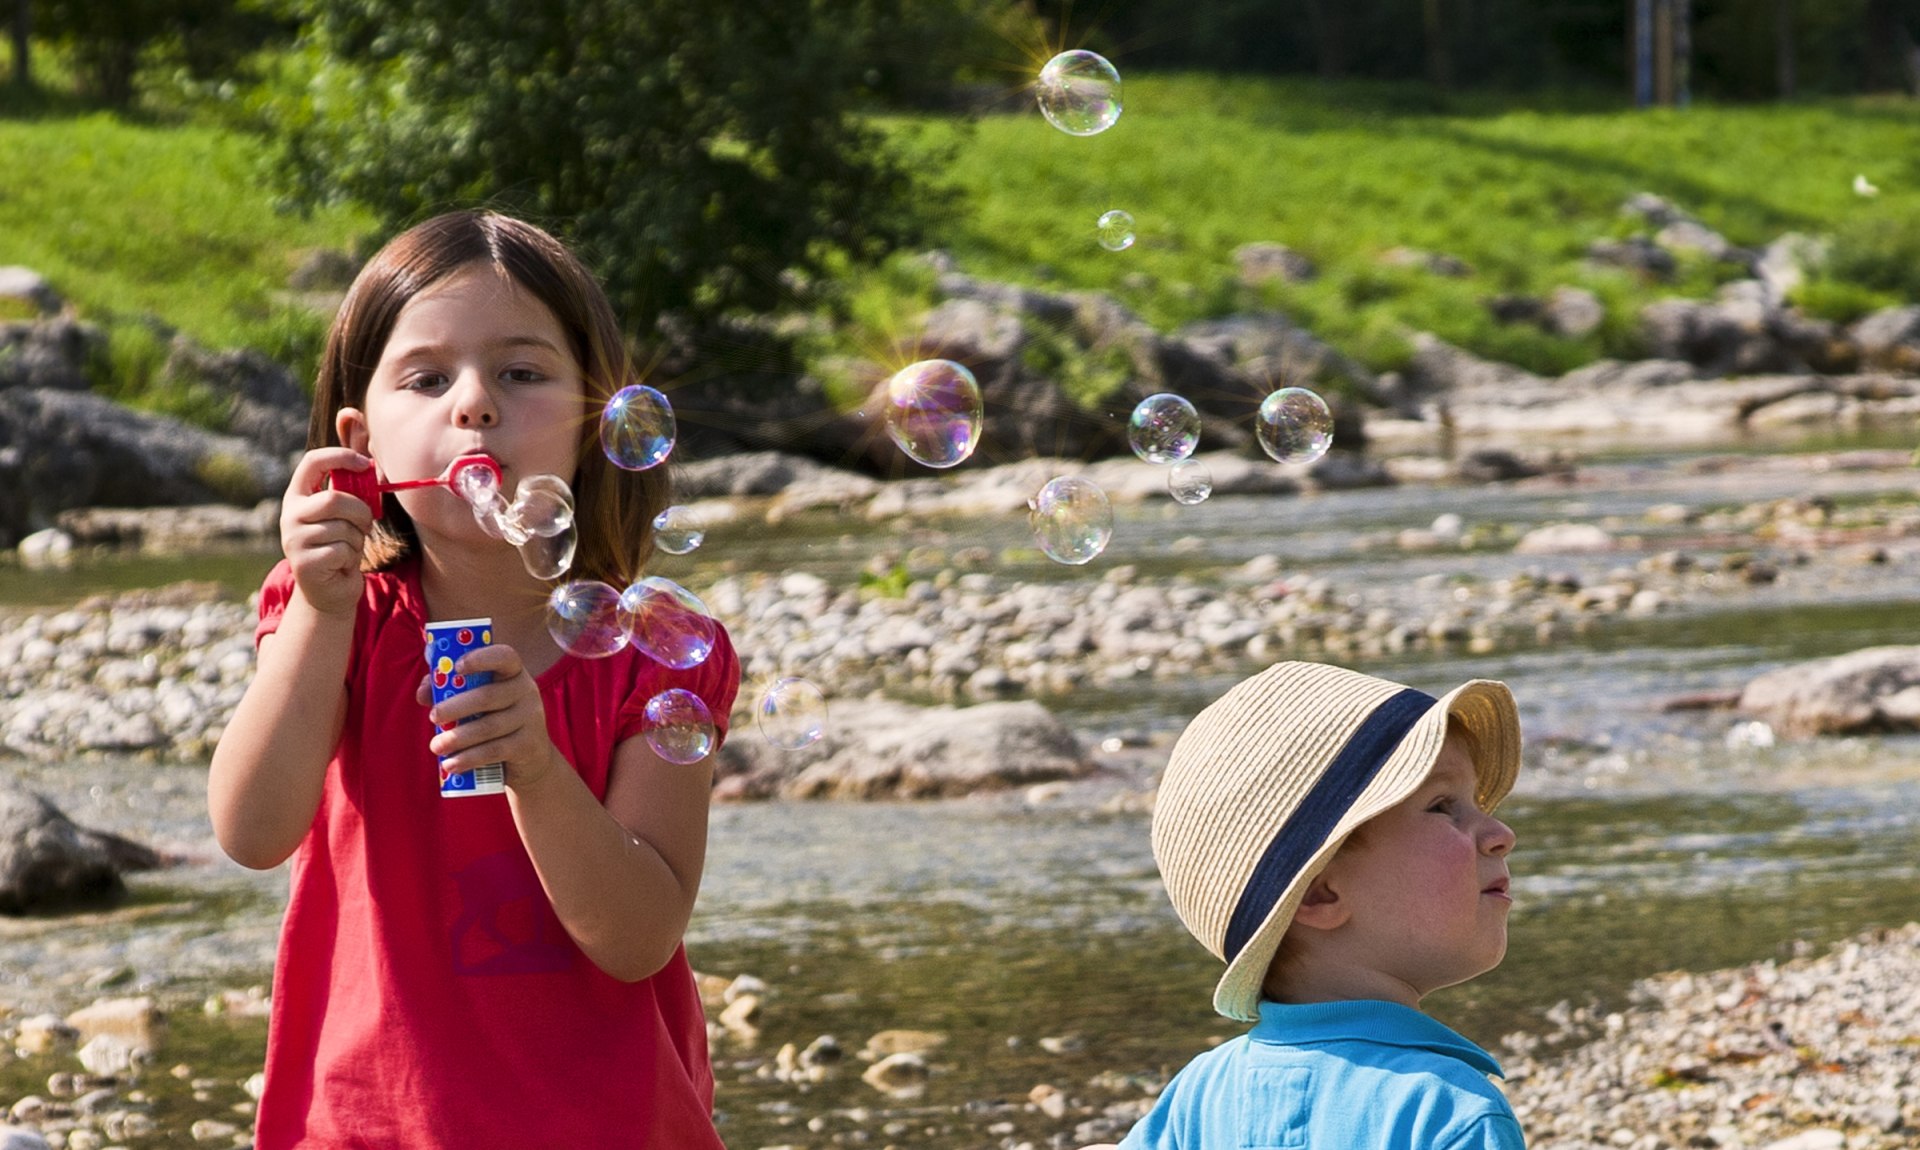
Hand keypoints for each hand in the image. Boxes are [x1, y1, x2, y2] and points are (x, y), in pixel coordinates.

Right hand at [281, 448, 374, 617]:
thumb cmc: (339, 546)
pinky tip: (341, 564)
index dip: (340, 456)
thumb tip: (372, 469)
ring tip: (348, 548)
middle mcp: (290, 515)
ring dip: (356, 539)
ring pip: (341, 527)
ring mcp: (293, 539)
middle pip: (333, 500)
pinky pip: (342, 550)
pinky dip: (351, 556)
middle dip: (360, 511)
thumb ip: (349, 496)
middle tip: (367, 523)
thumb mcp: (343, 517)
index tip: (366, 463)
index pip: (312, 462)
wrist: (328, 590)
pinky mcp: (304, 563)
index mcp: (298, 497)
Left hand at [419, 644, 562, 789]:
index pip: (504, 656)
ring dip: (459, 737)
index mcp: (512, 673)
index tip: (457, 667)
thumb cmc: (494, 718)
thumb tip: (423, 693)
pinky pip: (495, 750)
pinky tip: (451, 765)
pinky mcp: (529, 745)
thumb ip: (448, 690)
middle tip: (432, 716)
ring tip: (436, 746)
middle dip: (456, 706)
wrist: (531, 757)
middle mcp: (526, 691)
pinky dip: (470, 758)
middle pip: (488, 696)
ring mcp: (531, 718)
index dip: (481, 658)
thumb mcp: (476, 701)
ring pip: (489, 727)